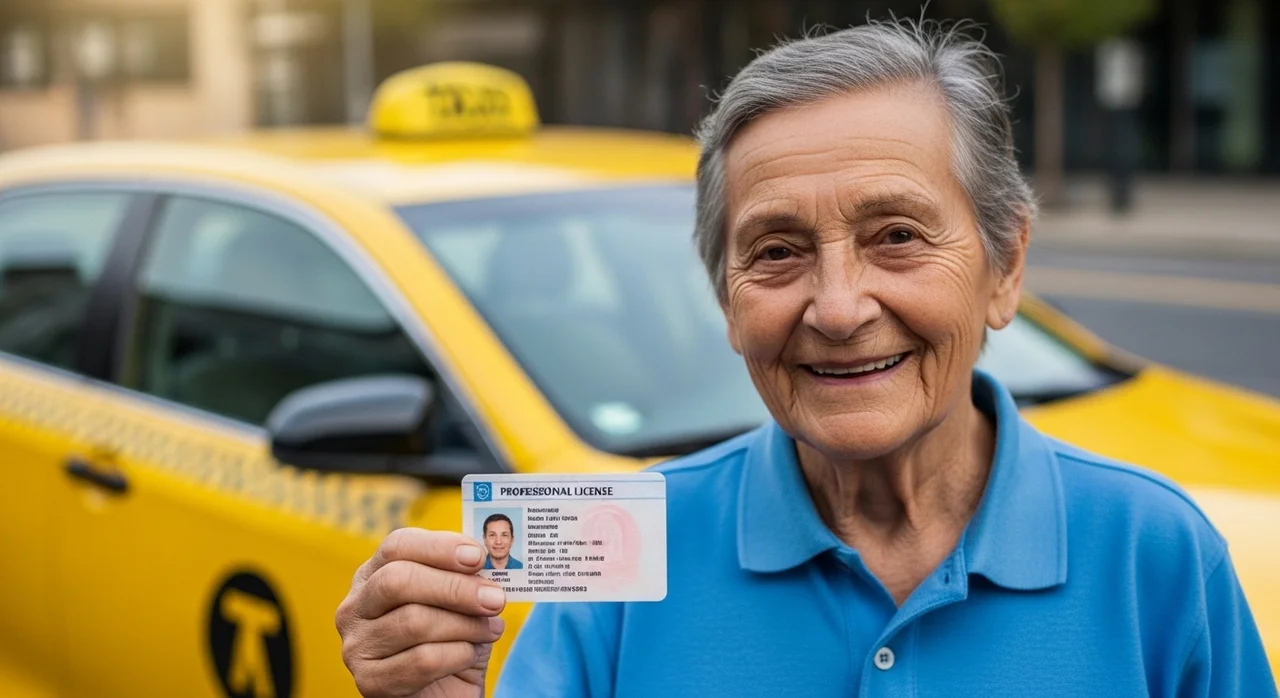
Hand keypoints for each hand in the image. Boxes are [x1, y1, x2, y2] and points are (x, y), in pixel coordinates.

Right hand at [337, 528, 507, 696]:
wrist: (446, 693)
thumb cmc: (451, 639)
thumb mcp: (460, 601)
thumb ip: (465, 577)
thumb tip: (483, 560)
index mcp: (373, 574)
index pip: (397, 546)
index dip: (439, 547)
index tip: (478, 557)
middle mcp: (356, 607)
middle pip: (398, 580)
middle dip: (454, 588)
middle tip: (494, 599)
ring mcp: (357, 646)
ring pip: (414, 621)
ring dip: (465, 625)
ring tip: (490, 630)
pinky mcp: (370, 681)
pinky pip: (422, 661)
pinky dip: (457, 655)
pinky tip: (468, 655)